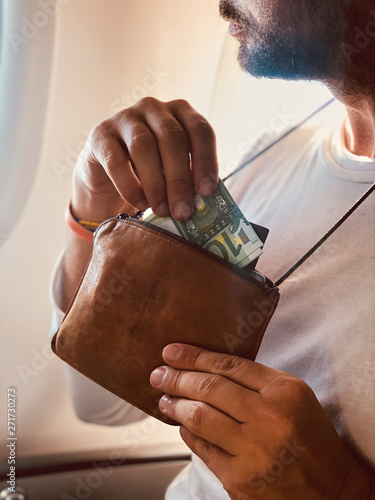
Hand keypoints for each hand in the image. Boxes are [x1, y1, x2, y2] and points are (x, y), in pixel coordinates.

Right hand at [72, 97, 218, 221]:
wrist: (107, 176)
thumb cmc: (151, 172)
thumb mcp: (174, 172)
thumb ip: (189, 180)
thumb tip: (203, 203)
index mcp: (180, 112)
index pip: (200, 130)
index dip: (206, 160)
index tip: (207, 192)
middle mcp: (153, 108)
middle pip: (172, 138)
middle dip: (180, 178)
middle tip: (182, 211)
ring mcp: (125, 118)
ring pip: (144, 146)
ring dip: (156, 184)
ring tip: (162, 211)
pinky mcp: (100, 136)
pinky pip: (116, 161)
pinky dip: (130, 186)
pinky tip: (140, 203)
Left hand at [150, 344, 372, 499]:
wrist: (331, 489)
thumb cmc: (310, 436)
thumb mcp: (293, 395)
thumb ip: (254, 380)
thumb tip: (206, 369)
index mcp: (283, 391)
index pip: (228, 365)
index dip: (194, 356)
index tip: (171, 352)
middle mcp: (268, 418)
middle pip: (209, 388)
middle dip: (177, 378)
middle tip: (159, 373)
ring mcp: (253, 451)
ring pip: (199, 417)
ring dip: (175, 404)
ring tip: (164, 398)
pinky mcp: (240, 480)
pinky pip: (202, 449)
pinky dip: (188, 433)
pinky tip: (182, 425)